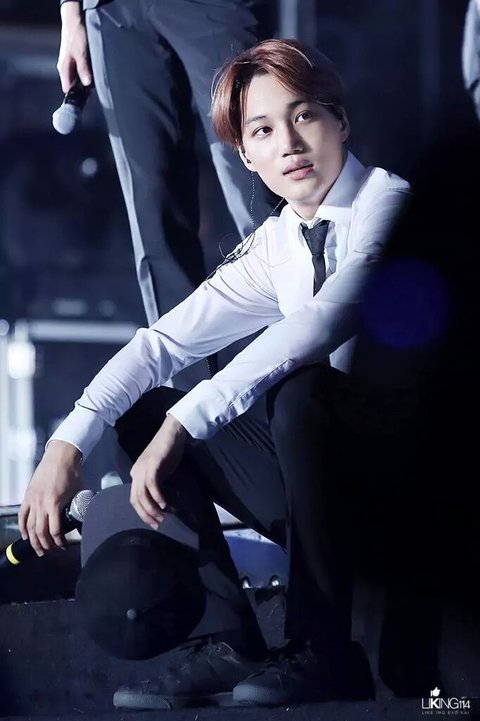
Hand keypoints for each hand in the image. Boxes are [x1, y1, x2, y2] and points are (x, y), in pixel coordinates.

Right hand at [18, 441, 82, 555]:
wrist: (60, 457)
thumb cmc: (72, 473)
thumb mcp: (80, 492)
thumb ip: (81, 507)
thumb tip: (86, 521)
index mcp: (55, 503)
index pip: (55, 530)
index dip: (59, 542)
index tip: (64, 546)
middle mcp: (41, 504)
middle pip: (40, 532)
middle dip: (46, 545)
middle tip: (51, 552)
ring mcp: (32, 500)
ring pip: (29, 527)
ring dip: (34, 540)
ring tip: (39, 549)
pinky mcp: (27, 496)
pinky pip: (22, 516)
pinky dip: (22, 528)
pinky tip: (26, 536)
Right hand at [57, 1, 92, 93]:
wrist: (74, 20)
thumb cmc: (76, 36)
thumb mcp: (81, 54)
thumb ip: (84, 69)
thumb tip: (87, 84)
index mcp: (64, 69)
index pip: (68, 90)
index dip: (77, 97)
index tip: (86, 100)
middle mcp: (65, 69)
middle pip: (74, 86)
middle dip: (83, 90)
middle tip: (94, 92)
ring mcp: (69, 65)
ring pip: (78, 80)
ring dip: (86, 82)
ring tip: (95, 84)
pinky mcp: (74, 61)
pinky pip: (80, 73)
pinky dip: (87, 75)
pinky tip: (94, 75)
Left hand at [130, 415, 186, 528]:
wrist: (173, 432)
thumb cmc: (169, 451)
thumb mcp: (160, 471)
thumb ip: (157, 484)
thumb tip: (161, 503)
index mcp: (136, 474)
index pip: (134, 499)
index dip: (142, 513)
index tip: (154, 523)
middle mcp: (136, 472)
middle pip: (135, 499)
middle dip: (146, 515)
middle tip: (158, 524)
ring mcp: (143, 467)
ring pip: (142, 494)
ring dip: (151, 508)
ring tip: (162, 517)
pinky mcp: (152, 463)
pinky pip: (151, 484)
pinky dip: (157, 496)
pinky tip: (164, 504)